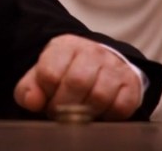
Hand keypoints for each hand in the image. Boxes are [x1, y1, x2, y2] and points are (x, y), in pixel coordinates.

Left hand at [14, 34, 141, 120]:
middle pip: (77, 83)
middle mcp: (92, 52)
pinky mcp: (131, 82)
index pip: (50, 73)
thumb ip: (29, 89)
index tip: (47, 99)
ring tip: (80, 112)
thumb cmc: (65, 73)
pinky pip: (121, 106)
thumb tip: (33, 102)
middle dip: (65, 105)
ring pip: (99, 96)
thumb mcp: (41, 76)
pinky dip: (108, 116)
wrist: (98, 66)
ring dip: (86, 112)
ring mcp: (114, 65)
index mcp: (65, 46)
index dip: (46, 93)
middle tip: (62, 112)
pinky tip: (100, 112)